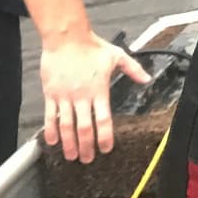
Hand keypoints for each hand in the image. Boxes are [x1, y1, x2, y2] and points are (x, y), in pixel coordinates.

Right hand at [40, 33, 151, 162]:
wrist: (66, 37)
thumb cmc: (91, 46)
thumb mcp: (116, 55)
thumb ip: (133, 69)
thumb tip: (147, 79)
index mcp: (99, 90)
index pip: (104, 119)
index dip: (105, 136)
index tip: (106, 149)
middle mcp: (82, 96)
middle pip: (84, 128)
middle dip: (86, 146)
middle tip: (87, 159)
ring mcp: (65, 96)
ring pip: (66, 126)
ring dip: (69, 143)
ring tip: (72, 156)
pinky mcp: (51, 94)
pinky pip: (50, 116)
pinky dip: (51, 130)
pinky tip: (52, 141)